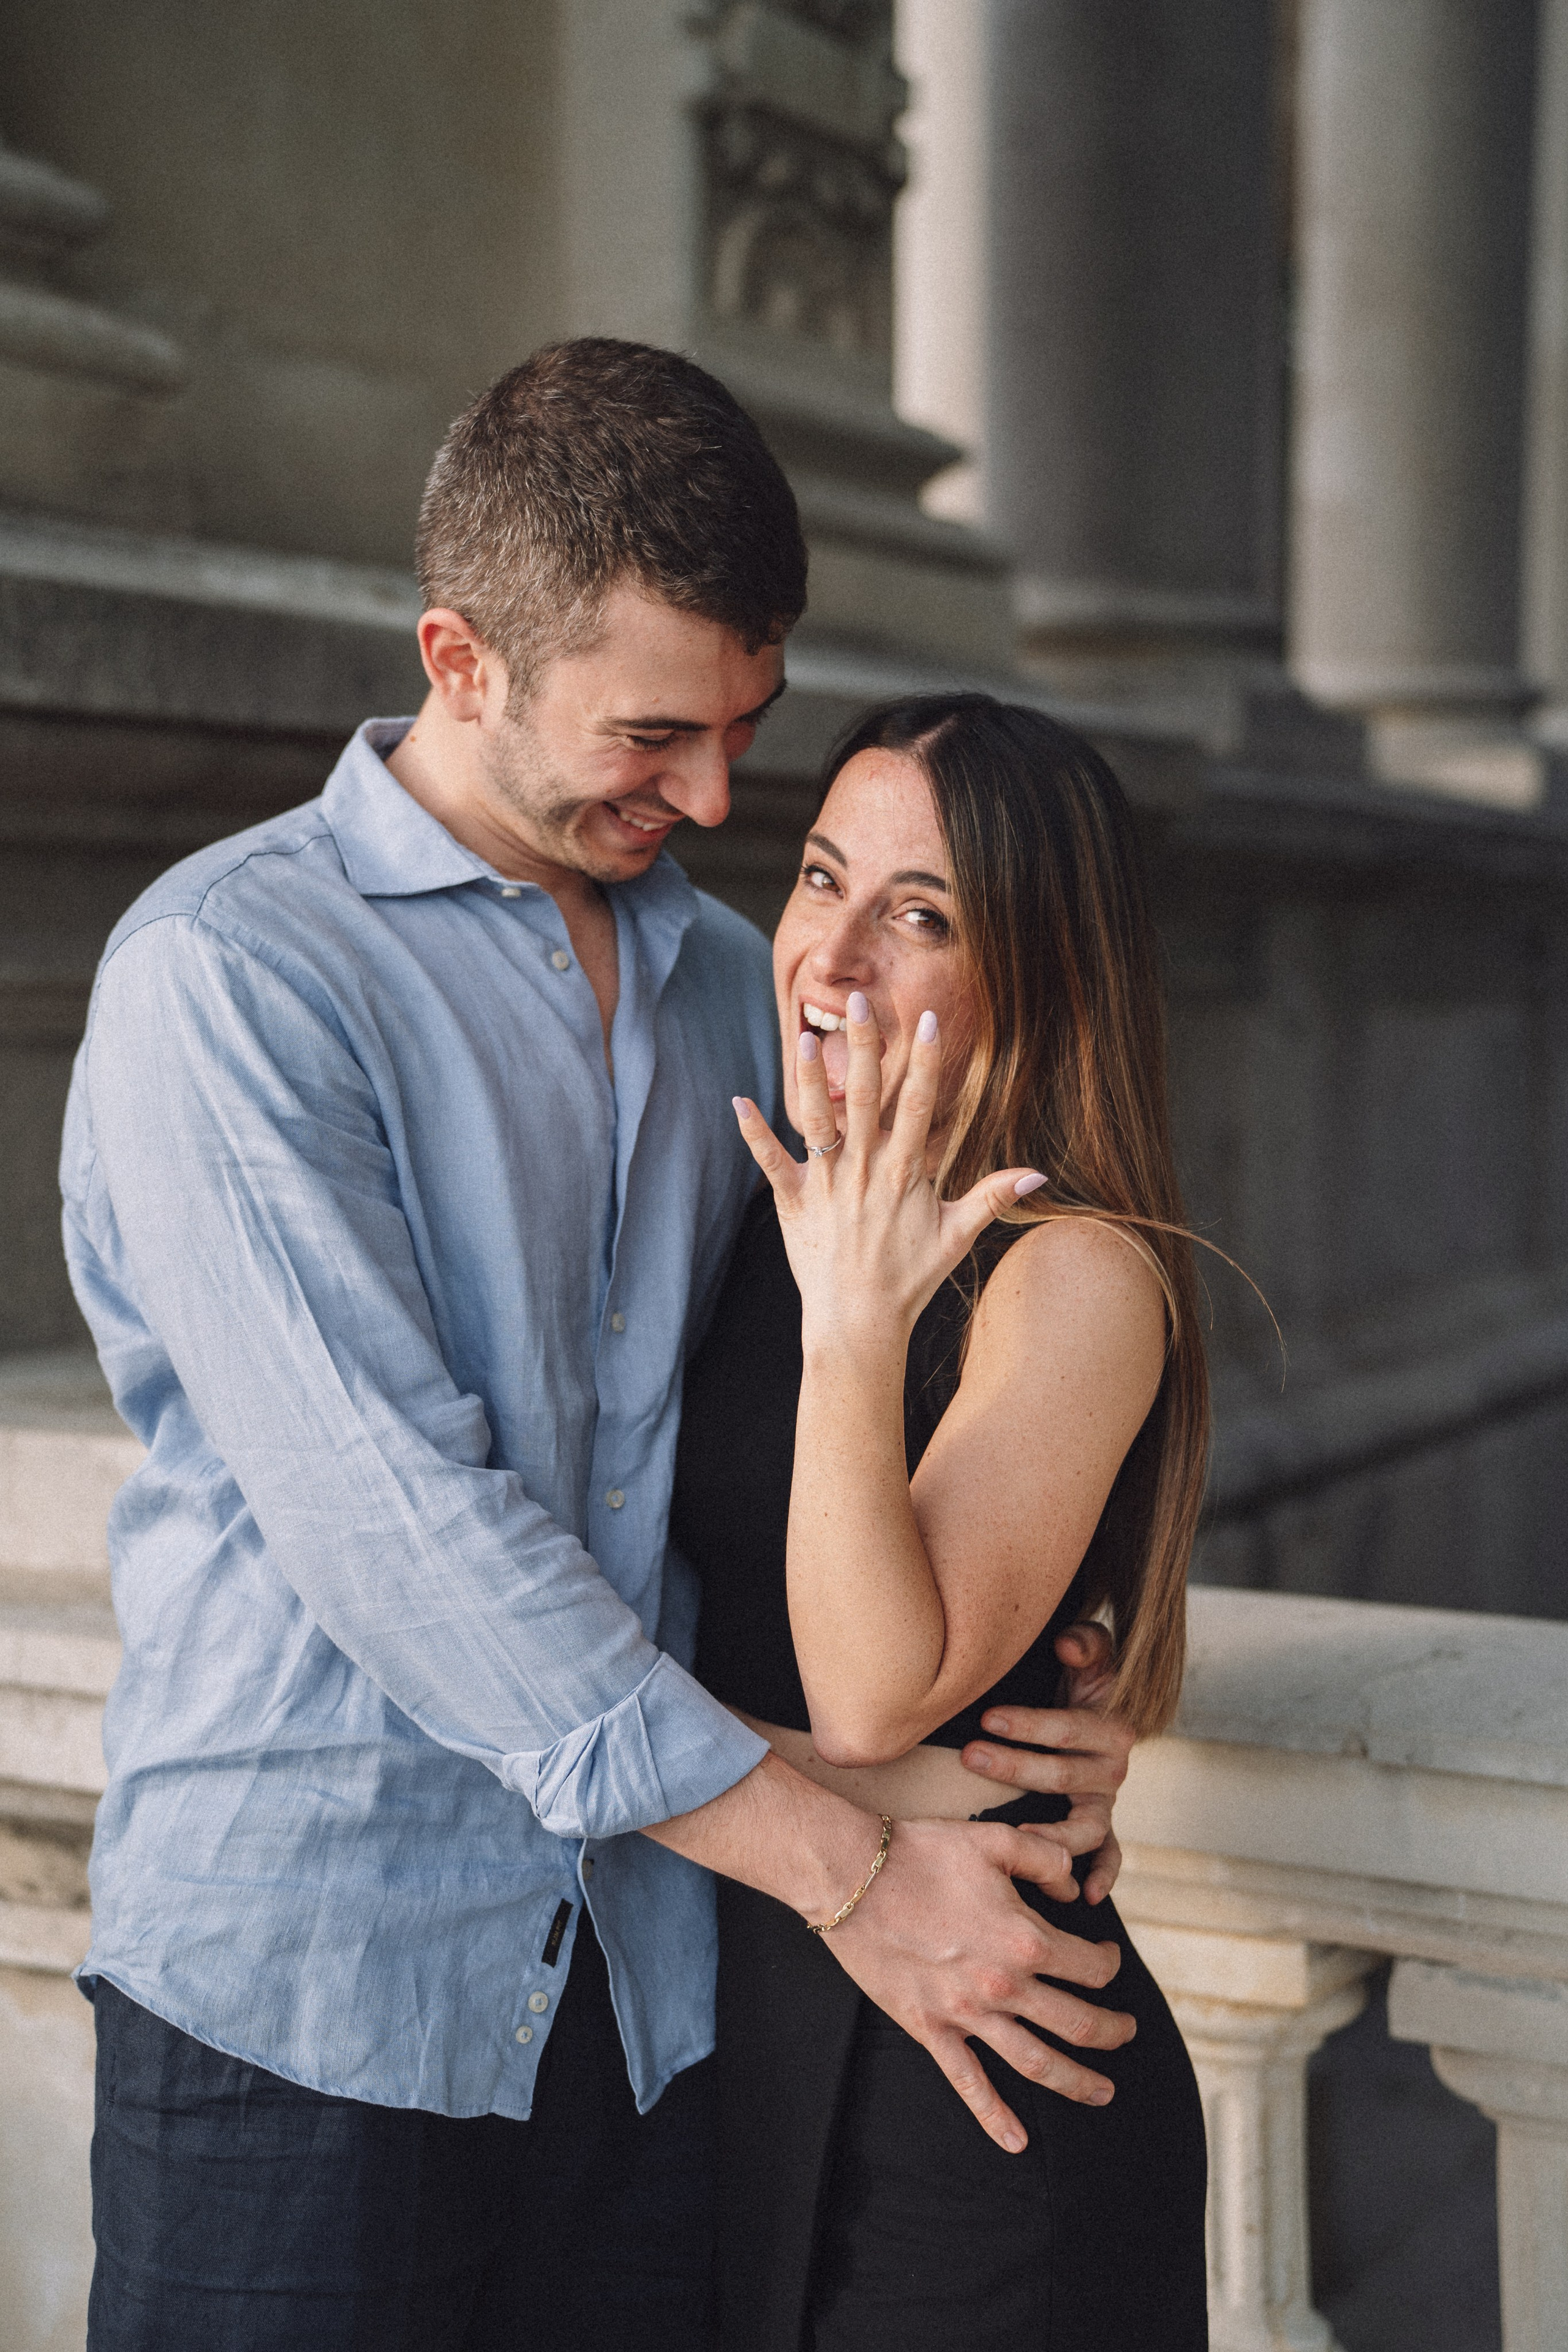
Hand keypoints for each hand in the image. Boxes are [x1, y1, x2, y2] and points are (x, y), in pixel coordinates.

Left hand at [733, 991, 1043, 1346]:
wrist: (859, 1324)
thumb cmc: (909, 1280)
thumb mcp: (957, 1237)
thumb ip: (993, 1197)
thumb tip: (1039, 1175)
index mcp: (905, 1174)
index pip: (918, 1106)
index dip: (924, 1061)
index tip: (926, 1019)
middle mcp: (865, 1171)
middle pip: (866, 1098)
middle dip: (865, 1047)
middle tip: (859, 1001)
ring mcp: (827, 1186)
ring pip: (819, 1121)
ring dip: (811, 1079)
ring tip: (806, 1037)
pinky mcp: (794, 1203)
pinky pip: (772, 1162)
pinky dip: (754, 1133)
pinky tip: (737, 1101)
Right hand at [829, 1813, 1134, 2150]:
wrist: (851, 1876)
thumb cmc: (923, 1852)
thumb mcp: (995, 1839)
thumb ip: (1046, 1859)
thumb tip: (1075, 1891)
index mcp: (1024, 1938)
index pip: (1090, 1967)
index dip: (1109, 1964)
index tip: (1109, 1960)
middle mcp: (1003, 1985)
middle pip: (1077, 2024)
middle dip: (1112, 2032)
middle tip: (1128, 2034)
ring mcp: (966, 2014)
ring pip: (1037, 2063)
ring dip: (1077, 2082)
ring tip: (1103, 2093)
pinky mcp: (930, 2029)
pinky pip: (968, 2083)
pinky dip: (994, 2117)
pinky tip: (1016, 2142)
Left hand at [959, 1622, 1131, 1904]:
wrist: (1092, 1702)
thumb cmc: (1082, 1674)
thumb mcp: (1090, 1651)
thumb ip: (1086, 1642)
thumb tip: (1070, 1645)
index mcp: (1113, 1727)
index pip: (1068, 1729)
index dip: (1029, 1725)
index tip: (988, 1719)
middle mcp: (1113, 1769)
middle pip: (1064, 1775)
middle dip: (1015, 1766)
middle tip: (969, 1754)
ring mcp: (1105, 1803)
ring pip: (1083, 1825)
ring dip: (1049, 1831)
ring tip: (1015, 1832)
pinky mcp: (1099, 1825)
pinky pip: (1111, 1855)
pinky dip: (1105, 1875)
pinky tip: (1087, 1895)